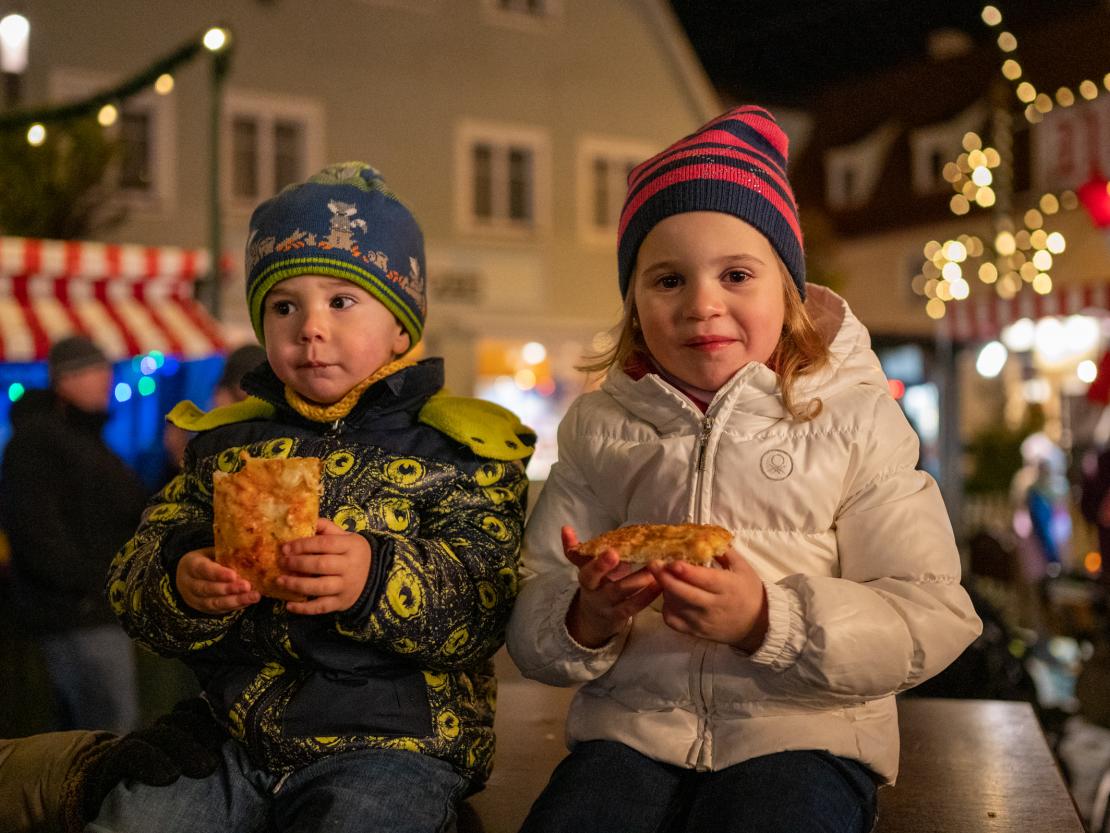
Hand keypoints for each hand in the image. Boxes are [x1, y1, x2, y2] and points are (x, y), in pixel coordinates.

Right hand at [176, 547, 259, 612]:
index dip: (218, 573)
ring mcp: (195, 599)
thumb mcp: (210, 552)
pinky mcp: (204, 609)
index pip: (203, 569)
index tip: (233, 575)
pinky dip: (236, 606)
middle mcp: (189, 584)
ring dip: (236, 601)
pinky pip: (220, 610)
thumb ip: (224, 554)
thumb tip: (248, 552)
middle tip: (247, 586)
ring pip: (214, 603)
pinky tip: (249, 601)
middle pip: (207, 589)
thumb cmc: (206, 560)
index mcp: (190, 565)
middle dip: (229, 589)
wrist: (188, 577)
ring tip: (253, 596)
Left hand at [278, 518, 371, 614]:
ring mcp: (346, 586)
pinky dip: (304, 609)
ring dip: (297, 585)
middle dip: (297, 563)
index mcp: (350, 546)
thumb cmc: (353, 553)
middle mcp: (349, 566)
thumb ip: (326, 528)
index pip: (324, 544)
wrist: (376, 575)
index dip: (303, 545)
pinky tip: (289, 606)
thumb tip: (304, 520)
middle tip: (282, 562)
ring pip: (319, 587)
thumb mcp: (346, 536)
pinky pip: (321, 607)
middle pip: (321, 565)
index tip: (285, 547)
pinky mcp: (342, 602)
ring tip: (280, 581)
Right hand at [562, 526, 660, 648]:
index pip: (585, 567)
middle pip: (596, 579)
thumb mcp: (586, 567)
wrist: (595, 617)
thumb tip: (565, 528)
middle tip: (624, 555)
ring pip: (620, 592)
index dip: (596, 561)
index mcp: (585, 576)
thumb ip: (578, 549)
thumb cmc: (596, 583)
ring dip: (638, 580)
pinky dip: (647, 596)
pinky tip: (659, 585)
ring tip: (654, 568)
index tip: (610, 550)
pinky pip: (633, 606)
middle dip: (606, 567)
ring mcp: (606, 605)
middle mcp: (593, 591)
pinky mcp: (620, 615)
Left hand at [648, 550, 767, 651]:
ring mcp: (702, 621)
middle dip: (665, 578)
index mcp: (728, 587)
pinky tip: (670, 596)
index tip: (672, 561)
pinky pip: (673, 620)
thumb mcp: (742, 567)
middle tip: (653, 563)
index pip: (705, 580)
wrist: (757, 625)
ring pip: (675, 605)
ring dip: (665, 589)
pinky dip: (667, 607)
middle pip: (684, 594)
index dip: (686, 571)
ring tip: (664, 577)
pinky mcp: (695, 632)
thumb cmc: (749, 591)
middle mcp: (714, 606)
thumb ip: (723, 550)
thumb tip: (703, 534)